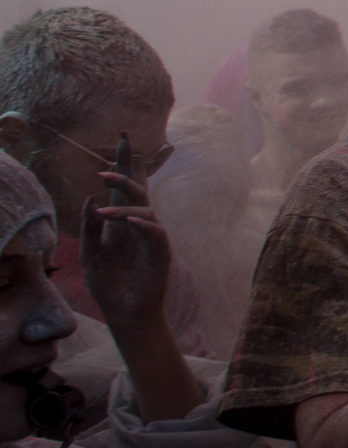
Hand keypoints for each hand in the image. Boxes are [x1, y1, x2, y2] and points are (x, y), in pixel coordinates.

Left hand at [81, 170, 170, 333]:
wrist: (123, 310)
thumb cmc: (107, 283)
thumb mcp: (88, 253)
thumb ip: (88, 227)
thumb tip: (92, 198)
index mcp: (120, 222)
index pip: (124, 187)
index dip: (125, 163)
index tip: (123, 137)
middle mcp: (137, 224)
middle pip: (139, 189)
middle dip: (128, 171)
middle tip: (111, 162)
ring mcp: (150, 237)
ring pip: (144, 210)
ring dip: (124, 207)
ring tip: (103, 213)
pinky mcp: (159, 252)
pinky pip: (155, 233)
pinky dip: (144, 225)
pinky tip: (130, 222)